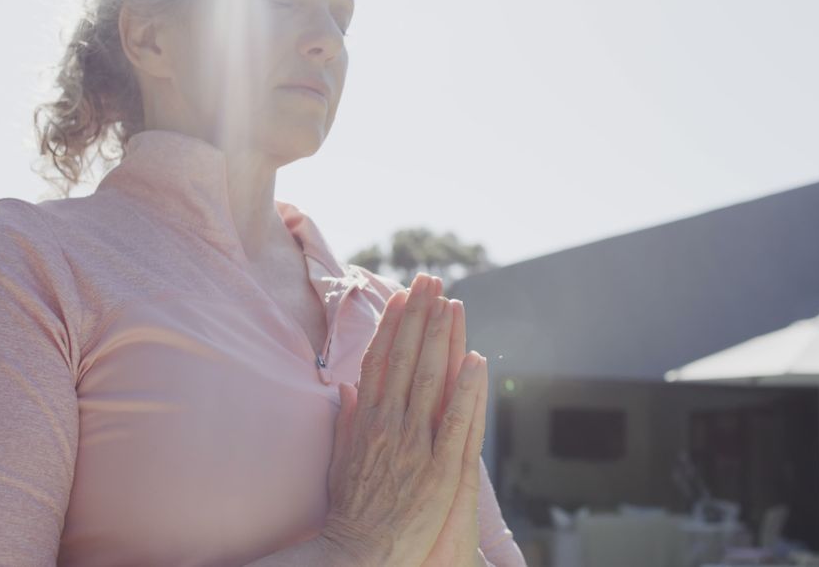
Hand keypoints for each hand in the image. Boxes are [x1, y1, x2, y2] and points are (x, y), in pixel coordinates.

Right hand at [321, 274, 489, 566]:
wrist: (360, 554)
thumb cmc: (351, 510)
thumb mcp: (341, 459)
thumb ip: (347, 420)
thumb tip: (347, 388)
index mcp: (367, 420)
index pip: (380, 359)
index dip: (393, 324)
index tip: (403, 294)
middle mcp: (389, 424)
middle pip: (405, 358)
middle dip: (419, 315)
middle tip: (431, 278)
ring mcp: (415, 445)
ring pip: (430, 379)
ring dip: (441, 337)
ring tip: (451, 301)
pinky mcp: (439, 469)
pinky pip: (456, 421)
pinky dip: (467, 389)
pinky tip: (476, 358)